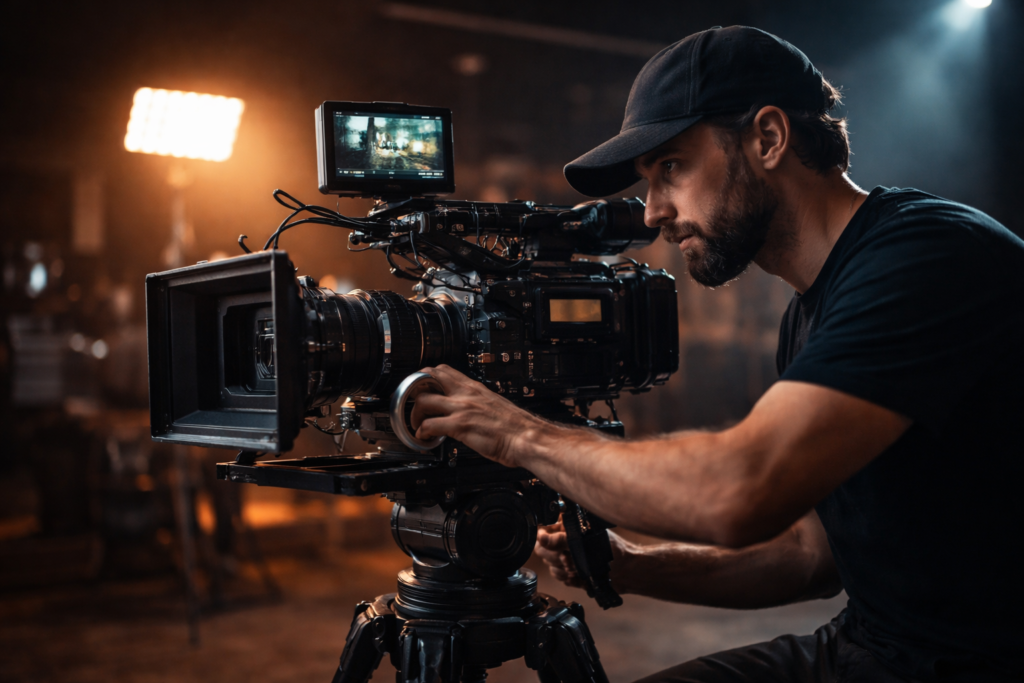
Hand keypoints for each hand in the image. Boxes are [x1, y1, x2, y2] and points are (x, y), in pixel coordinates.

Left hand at [410, 364, 547, 466]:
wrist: (527, 437)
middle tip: (414, 403)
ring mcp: (462, 409)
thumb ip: (478, 404)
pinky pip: (429, 425)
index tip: (421, 386)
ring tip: (417, 424)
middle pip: (428, 378)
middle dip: (415, 389)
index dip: (427, 376)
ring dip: (414, 413)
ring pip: (423, 400)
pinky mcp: (460, 426)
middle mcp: (466, 394)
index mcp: (475, 388)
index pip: (444, 370)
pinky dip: (421, 432)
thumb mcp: (494, 405)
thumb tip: (468, 410)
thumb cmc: (516, 426)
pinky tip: (424, 438)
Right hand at [534, 518, 632, 593]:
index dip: (547, 544)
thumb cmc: (612, 552)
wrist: (627, 572)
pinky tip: (582, 576)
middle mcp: (566, 539)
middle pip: (544, 552)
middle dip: (558, 559)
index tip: (559, 550)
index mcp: (568, 526)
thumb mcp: (585, 543)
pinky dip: (571, 579)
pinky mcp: (572, 570)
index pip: (543, 533)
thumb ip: (561, 540)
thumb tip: (541, 537)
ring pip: (552, 567)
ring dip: (566, 571)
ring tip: (581, 568)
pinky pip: (561, 577)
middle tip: (572, 560)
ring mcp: (568, 555)